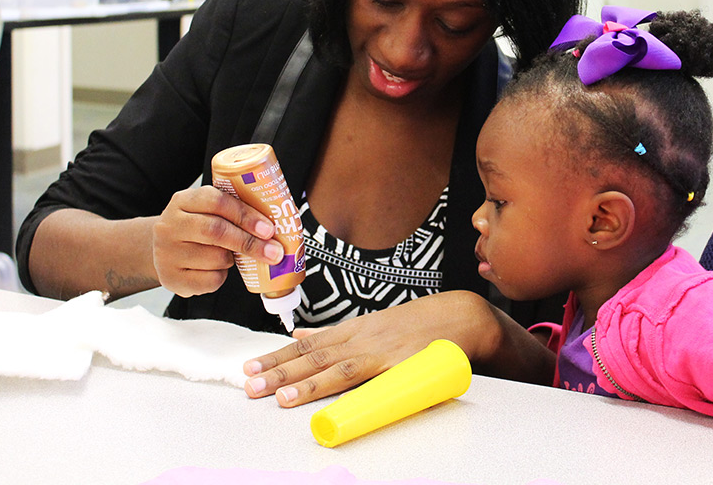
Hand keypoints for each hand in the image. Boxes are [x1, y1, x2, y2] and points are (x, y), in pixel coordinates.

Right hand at [151, 185, 285, 296]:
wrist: (159, 250)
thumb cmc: (195, 228)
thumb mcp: (206, 211)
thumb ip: (233, 211)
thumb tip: (276, 225)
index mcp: (182, 201)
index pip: (216, 201)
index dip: (246, 215)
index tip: (268, 228)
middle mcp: (169, 225)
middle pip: (216, 231)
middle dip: (249, 242)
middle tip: (273, 251)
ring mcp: (167, 253)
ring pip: (216, 258)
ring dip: (232, 259)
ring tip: (229, 255)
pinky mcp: (171, 279)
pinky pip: (210, 280)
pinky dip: (221, 276)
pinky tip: (215, 269)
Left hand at [242, 290, 553, 406]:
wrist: (463, 317)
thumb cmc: (420, 324)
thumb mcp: (373, 323)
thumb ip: (337, 333)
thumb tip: (303, 334)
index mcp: (354, 331)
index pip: (307, 344)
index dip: (278, 357)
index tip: (250, 368)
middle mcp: (362, 339)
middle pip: (314, 356)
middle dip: (279, 371)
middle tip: (249, 385)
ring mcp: (381, 352)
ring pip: (335, 369)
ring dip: (304, 382)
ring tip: (275, 395)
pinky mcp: (401, 366)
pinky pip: (370, 379)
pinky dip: (348, 386)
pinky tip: (328, 395)